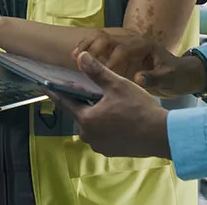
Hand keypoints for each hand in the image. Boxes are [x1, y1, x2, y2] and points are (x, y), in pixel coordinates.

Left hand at [47, 52, 171, 159]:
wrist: (161, 135)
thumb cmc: (139, 109)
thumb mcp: (117, 85)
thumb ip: (96, 72)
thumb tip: (80, 56)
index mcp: (86, 119)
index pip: (64, 102)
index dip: (55, 92)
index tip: (45, 86)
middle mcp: (88, 135)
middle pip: (80, 113)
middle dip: (84, 102)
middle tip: (93, 90)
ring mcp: (100, 145)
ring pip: (92, 124)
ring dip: (97, 114)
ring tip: (110, 104)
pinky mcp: (111, 151)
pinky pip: (103, 135)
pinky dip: (106, 125)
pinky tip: (118, 118)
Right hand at [74, 29, 206, 97]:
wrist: (179, 73)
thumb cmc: (175, 76)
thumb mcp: (169, 78)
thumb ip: (154, 78)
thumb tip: (138, 78)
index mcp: (145, 44)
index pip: (124, 49)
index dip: (112, 60)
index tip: (102, 73)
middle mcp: (133, 38)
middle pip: (107, 37)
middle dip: (92, 48)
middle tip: (79, 60)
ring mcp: (125, 41)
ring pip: (100, 37)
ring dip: (86, 45)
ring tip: (73, 56)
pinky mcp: (119, 48)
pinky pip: (100, 44)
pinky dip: (88, 48)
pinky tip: (77, 57)